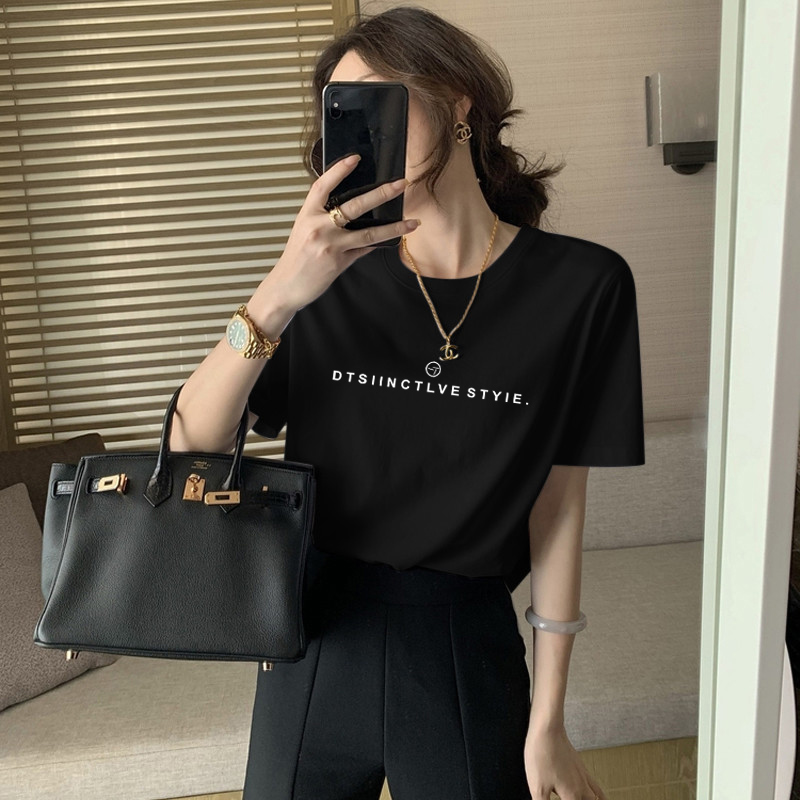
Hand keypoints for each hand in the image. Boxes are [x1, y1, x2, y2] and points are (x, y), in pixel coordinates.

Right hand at [266, 154, 419, 312]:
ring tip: (412, 222)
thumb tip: (351, 211)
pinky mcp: (340, 262)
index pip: (323, 186)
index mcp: (307, 215)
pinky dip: (377, 244)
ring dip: (394, 227)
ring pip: (369, 232)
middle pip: (355, 205)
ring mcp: (331, 245)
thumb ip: (324, 219)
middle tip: (401, 184)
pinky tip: (393, 239)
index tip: (355, 158)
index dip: (339, 170)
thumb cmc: (295, 258)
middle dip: (381, 193)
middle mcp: (319, 227)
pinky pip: (364, 250)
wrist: (286, 286)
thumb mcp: (304, 231)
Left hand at [524, 724, 606, 799]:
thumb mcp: (537, 787)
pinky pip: (595, 786)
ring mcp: (583, 776)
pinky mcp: (580, 766)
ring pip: (598, 798)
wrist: (547, 729)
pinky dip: (598, 795)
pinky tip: (593, 793)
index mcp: (572, 796)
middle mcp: (582, 788)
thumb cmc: (541, 755)